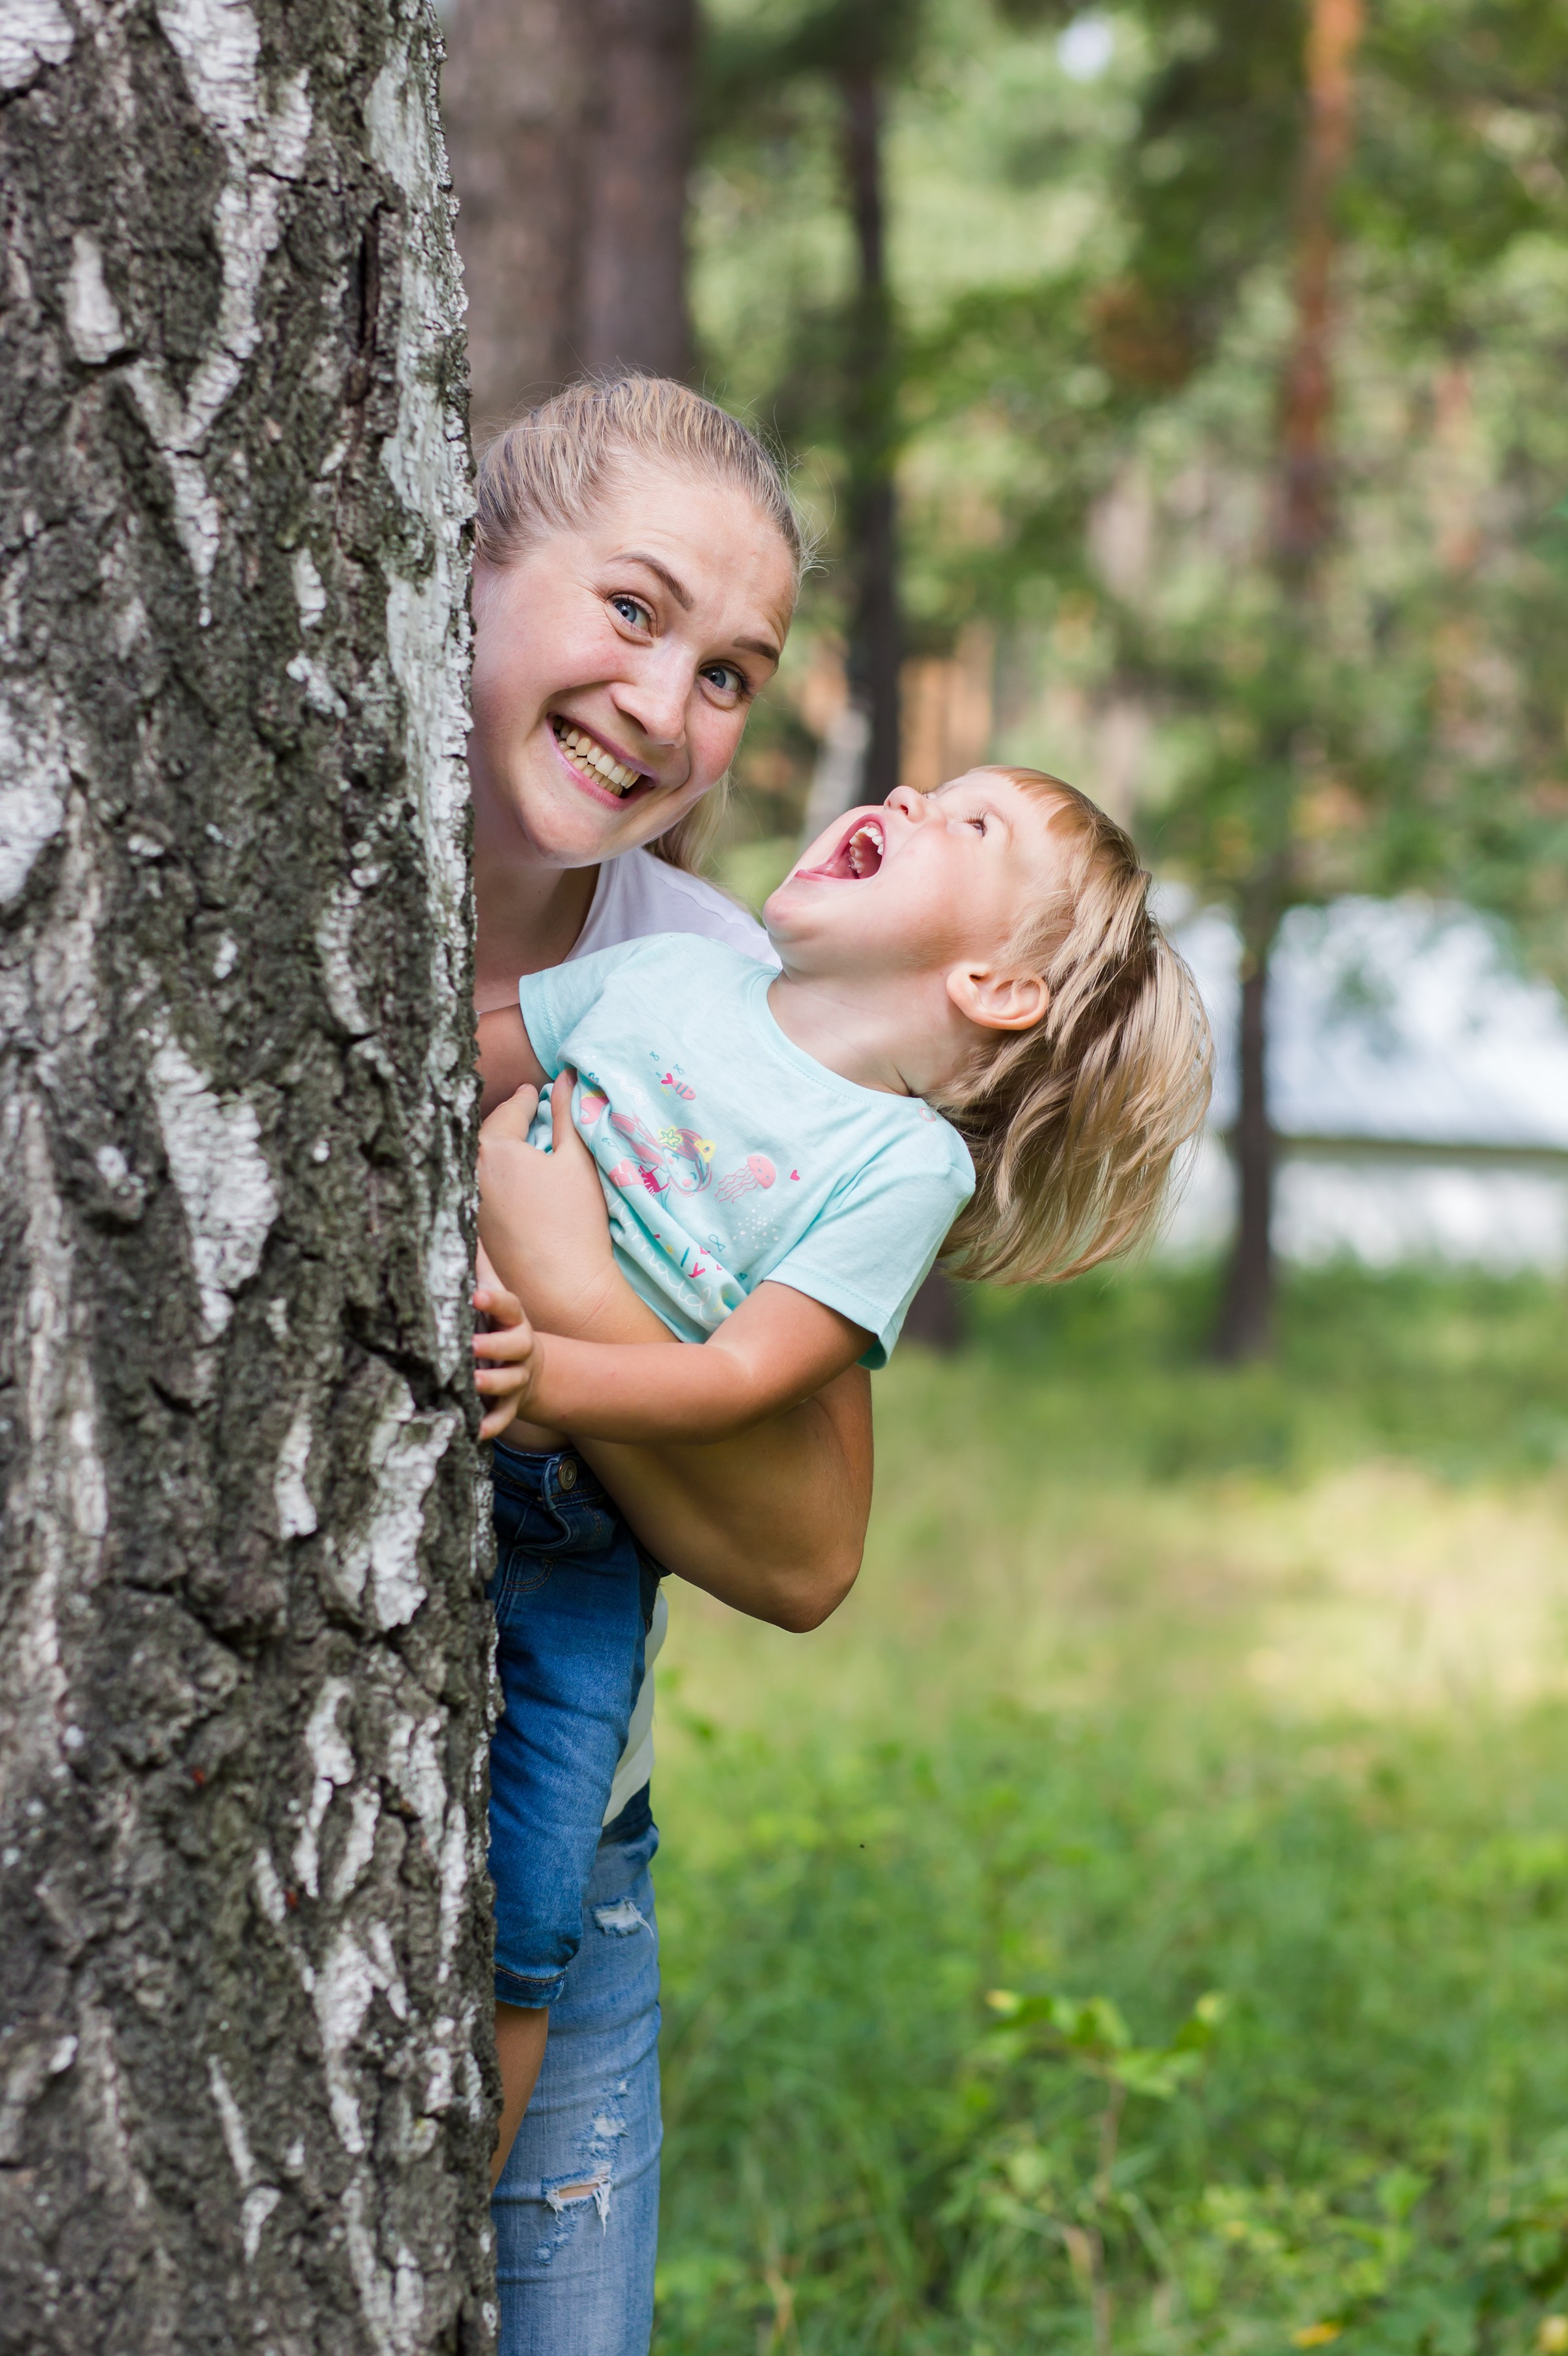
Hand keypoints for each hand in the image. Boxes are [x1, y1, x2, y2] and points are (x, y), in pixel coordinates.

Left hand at [472, 1281, 538, 1439]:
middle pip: (513, 1346)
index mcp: (512, 1319)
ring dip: (492, 1383)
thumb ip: (479, 1267)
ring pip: (509, 1381)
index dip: (493, 1301)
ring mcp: (518, 1378)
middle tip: (470, 1346)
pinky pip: (503, 1417)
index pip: (507, 1305)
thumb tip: (461, 1218)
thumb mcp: (492, 1298)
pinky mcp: (511, 1404)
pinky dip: (490, 1425)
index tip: (475, 1295)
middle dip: (493, 1346)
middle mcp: (520, 1347)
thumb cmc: (498, 1326)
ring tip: (472, 1383)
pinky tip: (474, 1431)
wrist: (531, 1368)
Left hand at [477, 1070, 621, 1336]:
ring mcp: (465, 1201)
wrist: (561, 1286)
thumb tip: (567, 1079)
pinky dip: (490, 1178)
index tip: (533, 1091)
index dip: (526, 1098)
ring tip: (517, 1143)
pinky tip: (509, 1182)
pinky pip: (477, 1188)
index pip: (511, 1110)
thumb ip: (568, 1115)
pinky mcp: (469, 1226)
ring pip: (478, 1162)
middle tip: (523, 1110)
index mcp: (495, 1148)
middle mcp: (470, 1171)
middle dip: (505, 1121)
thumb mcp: (577, 1160)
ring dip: (495, 1150)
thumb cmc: (575, 1221)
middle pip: (487, 1134)